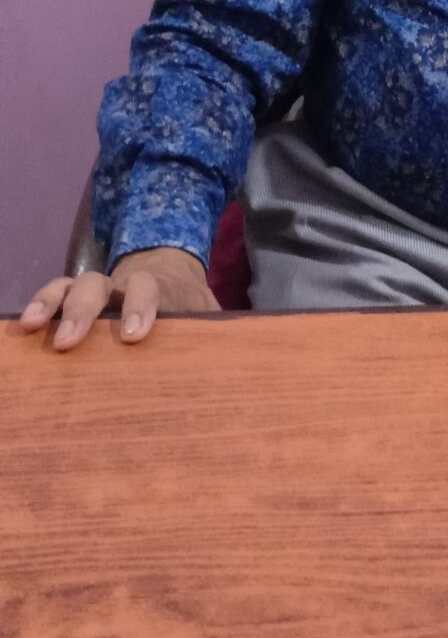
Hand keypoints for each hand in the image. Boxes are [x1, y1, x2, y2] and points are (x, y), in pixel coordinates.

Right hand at [20, 249, 221, 349]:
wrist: (172, 270)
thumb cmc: (190, 305)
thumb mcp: (206, 315)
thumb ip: (213, 332)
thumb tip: (235, 367)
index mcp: (156, 286)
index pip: (148, 288)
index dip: (140, 307)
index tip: (134, 335)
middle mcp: (120, 283)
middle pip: (99, 284)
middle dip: (84, 310)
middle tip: (69, 342)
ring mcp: (96, 290)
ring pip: (71, 285)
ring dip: (53, 304)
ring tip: (34, 327)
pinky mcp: (74, 300)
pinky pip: (53, 297)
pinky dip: (39, 306)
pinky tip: (23, 328)